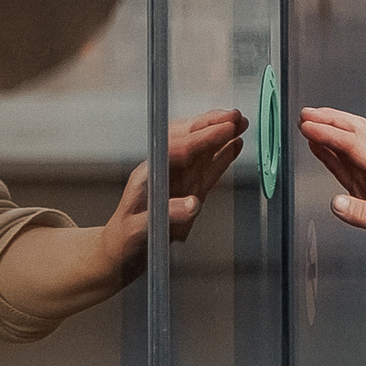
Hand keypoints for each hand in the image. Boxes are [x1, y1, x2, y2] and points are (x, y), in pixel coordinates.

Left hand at [99, 108, 250, 275]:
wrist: (124, 249)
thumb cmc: (126, 238)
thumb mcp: (140, 230)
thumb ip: (166, 215)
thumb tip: (194, 204)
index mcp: (150, 173)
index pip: (180, 148)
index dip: (204, 138)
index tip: (225, 129)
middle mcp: (166, 169)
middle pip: (190, 138)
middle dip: (213, 125)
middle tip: (236, 116)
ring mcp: (180, 177)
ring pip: (202, 148)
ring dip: (220, 134)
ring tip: (241, 122)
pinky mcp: (190, 188)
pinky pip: (209, 167)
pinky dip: (223, 155)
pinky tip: (236, 144)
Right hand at [299, 107, 365, 278]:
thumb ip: (364, 215)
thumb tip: (336, 203)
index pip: (355, 146)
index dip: (330, 134)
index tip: (309, 127)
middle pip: (355, 134)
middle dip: (330, 121)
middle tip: (306, 115)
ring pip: (349, 145)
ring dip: (329, 131)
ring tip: (307, 122)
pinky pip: (345, 165)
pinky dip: (329, 153)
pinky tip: (317, 147)